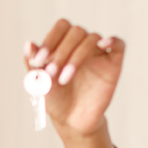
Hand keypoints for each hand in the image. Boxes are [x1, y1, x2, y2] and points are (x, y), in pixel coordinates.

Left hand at [25, 19, 125, 138]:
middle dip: (61, 51)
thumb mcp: (39, 81)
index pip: (62, 27)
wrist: (71, 120)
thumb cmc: (55, 98)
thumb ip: (33, 63)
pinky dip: (113, 41)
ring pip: (92, 38)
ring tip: (64, 78)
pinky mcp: (113, 64)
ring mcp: (98, 53)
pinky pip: (119, 45)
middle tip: (51, 73)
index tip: (39, 61)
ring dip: (76, 56)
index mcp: (64, 43)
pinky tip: (103, 44)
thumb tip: (28, 43)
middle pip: (76, 31)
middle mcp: (82, 45)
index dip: (50, 40)